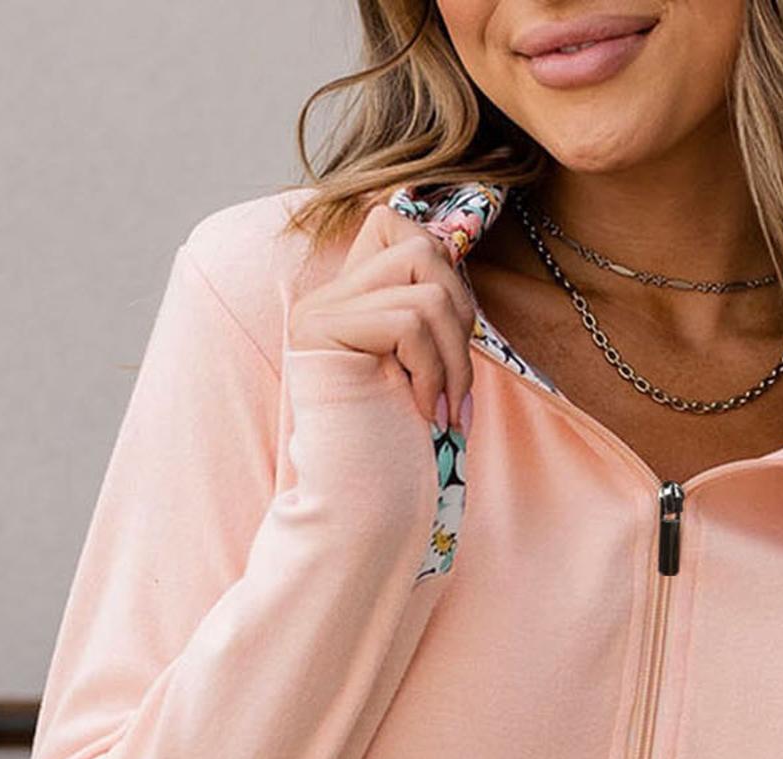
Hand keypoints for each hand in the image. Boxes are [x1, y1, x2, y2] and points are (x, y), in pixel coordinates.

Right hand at [287, 201, 476, 430]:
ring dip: (454, 357)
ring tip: (445, 409)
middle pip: (421, 248)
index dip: (444, 269)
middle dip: (462, 318)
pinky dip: (433, 372)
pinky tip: (424, 413)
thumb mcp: (426, 369)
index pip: (397, 225)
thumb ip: (429, 312)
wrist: (365, 510)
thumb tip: (456, 250)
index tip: (453, 343)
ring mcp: (320, 310)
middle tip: (457, 387)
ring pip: (426, 286)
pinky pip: (408, 321)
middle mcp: (328, 296)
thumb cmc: (403, 453)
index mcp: (351, 300)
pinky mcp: (321, 331)